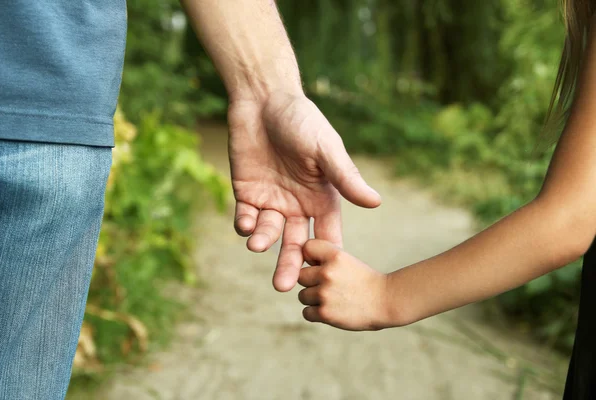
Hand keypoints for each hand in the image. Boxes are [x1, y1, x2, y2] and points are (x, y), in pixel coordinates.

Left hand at [228, 91, 380, 291]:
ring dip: (264, 242)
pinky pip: (246, 218)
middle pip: (296, 243)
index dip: (324, 255)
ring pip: (269, 233)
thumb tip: (376, 203)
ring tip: (259, 244)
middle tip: (286, 286)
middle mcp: (298, 204)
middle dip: (291, 264)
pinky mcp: (247, 192)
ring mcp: (272, 200)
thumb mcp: (326, 149)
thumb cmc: (302, 120)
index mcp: (321, 197)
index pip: (327, 235)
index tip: (323, 275)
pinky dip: (245, 225)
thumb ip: (345, 177)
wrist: (264, 98)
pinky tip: (246, 224)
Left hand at [297, 239, 389, 330]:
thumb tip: (298, 265)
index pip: (307, 247)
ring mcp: (325, 293)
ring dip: (313, 299)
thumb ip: (324, 260)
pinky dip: (316, 314)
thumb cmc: (364, 280)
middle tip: (329, 287)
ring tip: (333, 299)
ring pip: (302, 295)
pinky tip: (332, 310)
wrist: (386, 301)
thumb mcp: (346, 261)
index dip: (310, 257)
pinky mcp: (325, 312)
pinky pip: (307, 312)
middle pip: (301, 275)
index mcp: (335, 255)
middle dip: (311, 282)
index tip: (319, 264)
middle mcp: (327, 272)